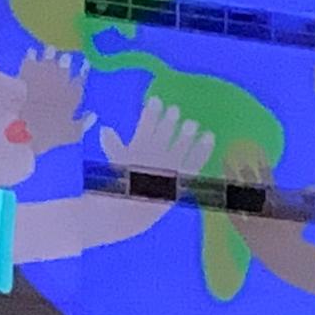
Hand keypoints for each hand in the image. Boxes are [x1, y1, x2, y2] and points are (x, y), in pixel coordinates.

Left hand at [12, 52, 94, 153]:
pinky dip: (31, 55)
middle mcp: (60, 82)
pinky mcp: (24, 73)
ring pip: (49, 60)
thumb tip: (92, 115)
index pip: (80, 81)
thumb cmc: (47, 135)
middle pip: (65, 67)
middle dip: (66, 62)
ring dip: (50, 54)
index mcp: (72, 96)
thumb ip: (83, 124)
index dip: (82, 73)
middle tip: (65, 56)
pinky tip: (31, 51)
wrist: (19, 127)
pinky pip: (30, 60)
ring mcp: (42, 75)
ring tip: (50, 48)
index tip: (84, 65)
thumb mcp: (71, 135)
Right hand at [97, 92, 219, 185]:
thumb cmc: (124, 185)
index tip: (156, 100)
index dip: (151, 111)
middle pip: (164, 133)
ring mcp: (170, 168)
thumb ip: (112, 147)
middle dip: (169, 121)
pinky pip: (196, 161)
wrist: (132, 213)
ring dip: (187, 133)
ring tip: (192, 123)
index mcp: (137, 150)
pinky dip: (204, 149)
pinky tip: (210, 136)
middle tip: (175, 110)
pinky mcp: (183, 178)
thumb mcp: (116, 165)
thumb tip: (105, 129)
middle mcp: (155, 157)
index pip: (146, 125)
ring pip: (181, 145)